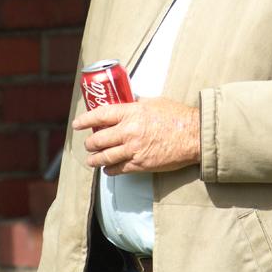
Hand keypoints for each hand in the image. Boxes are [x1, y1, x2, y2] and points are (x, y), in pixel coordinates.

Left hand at [73, 97, 200, 174]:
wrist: (194, 135)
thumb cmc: (177, 116)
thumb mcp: (155, 102)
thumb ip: (138, 104)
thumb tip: (128, 101)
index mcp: (131, 112)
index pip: (100, 115)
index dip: (85, 120)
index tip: (77, 124)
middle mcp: (128, 131)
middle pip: (98, 139)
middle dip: (90, 143)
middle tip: (88, 144)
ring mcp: (133, 149)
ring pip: (105, 157)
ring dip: (95, 159)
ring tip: (92, 159)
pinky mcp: (140, 164)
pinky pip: (118, 169)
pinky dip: (110, 170)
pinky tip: (108, 169)